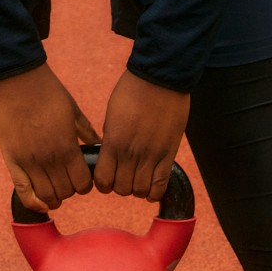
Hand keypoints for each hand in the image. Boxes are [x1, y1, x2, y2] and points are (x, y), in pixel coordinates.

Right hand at [0, 63, 99, 211]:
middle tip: (68, 181)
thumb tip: (100, 144)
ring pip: (46, 196)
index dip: (86, 185)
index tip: (83, 179)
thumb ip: (86, 131)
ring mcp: (29, 161)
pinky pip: (22, 192)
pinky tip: (41, 203)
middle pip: (65, 192)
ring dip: (54, 197)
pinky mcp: (12, 160)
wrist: (17, 80)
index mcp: (67, 147)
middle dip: (70, 190)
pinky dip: (33, 202)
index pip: (82, 183)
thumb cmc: (48, 92)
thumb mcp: (73, 111)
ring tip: (55, 189)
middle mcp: (49, 159)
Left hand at [94, 70, 189, 202]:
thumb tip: (110, 154)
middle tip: (125, 177)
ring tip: (140, 179)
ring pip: (140, 191)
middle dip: (121, 187)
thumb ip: (111, 138)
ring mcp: (151, 155)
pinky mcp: (168, 154)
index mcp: (113, 142)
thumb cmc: (133, 91)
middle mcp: (130, 153)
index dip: (103, 184)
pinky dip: (155, 191)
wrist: (161, 78)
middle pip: (121, 189)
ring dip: (138, 189)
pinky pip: (160, 185)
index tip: (108, 178)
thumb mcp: (112, 115)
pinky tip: (152, 186)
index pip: (102, 180)